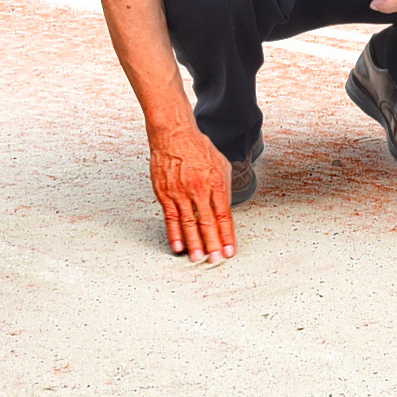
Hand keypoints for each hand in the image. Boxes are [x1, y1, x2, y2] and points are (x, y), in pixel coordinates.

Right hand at [149, 120, 235, 262]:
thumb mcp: (221, 165)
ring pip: (189, 224)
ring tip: (198, 258)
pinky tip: (179, 247)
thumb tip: (225, 211)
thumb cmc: (198, 149)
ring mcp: (180, 193)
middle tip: (216, 260)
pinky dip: (175, 234)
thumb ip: (223, 190)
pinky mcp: (165, 194)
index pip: (224, 215)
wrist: (174, 135)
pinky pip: (171, 218)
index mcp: (215, 183)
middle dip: (213, 244)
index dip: (227, 235)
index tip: (230, 250)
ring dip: (194, 244)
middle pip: (207, 223)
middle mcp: (198, 190)